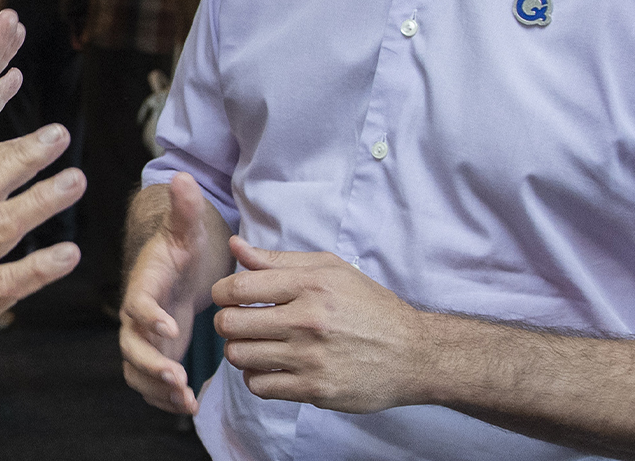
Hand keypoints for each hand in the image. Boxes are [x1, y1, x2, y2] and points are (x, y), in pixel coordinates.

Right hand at [120, 173, 229, 414]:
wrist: (176, 268)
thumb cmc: (181, 247)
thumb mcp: (187, 228)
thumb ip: (184, 208)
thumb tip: (182, 175)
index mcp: (144, 283)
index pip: (137, 301)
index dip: (149, 316)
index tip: (170, 328)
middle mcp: (136, 314)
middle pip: (131, 345)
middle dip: (151, 364)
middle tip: (178, 377)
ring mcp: (143, 338)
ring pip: (136, 371)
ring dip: (157, 388)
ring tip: (186, 398)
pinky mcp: (153, 355)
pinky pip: (147, 383)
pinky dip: (163, 398)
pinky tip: (187, 405)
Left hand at [211, 237, 427, 413]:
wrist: (413, 354)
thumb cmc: (370, 306)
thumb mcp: (331, 270)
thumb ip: (279, 260)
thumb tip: (236, 245)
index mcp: (311, 285)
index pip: (238, 286)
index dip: (222, 292)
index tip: (228, 297)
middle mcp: (308, 320)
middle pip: (231, 323)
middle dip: (226, 322)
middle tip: (239, 322)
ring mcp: (311, 358)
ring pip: (240, 356)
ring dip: (240, 351)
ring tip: (255, 344)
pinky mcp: (315, 389)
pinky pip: (259, 386)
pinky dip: (256, 377)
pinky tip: (270, 367)